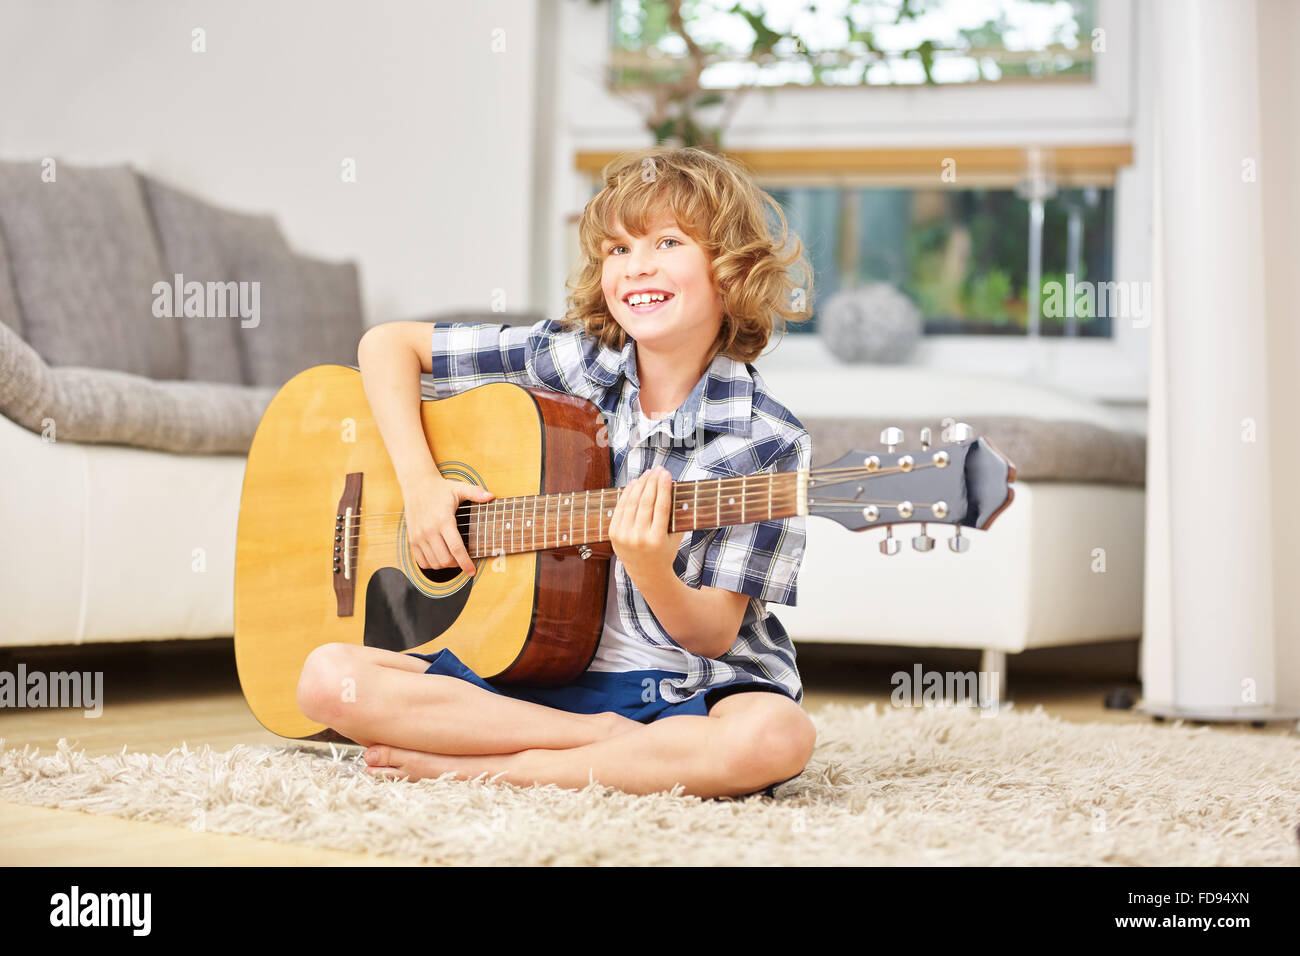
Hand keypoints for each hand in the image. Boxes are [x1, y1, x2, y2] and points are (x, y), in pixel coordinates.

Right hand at [402, 474, 493, 574]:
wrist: (416, 485)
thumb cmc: (440, 488)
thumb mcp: (459, 488)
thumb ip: (476, 493)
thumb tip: (491, 496)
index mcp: (443, 520)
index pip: (456, 548)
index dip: (465, 563)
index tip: (472, 571)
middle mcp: (429, 530)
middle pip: (445, 559)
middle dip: (458, 564)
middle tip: (464, 561)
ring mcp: (419, 536)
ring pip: (434, 562)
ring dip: (445, 565)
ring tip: (453, 559)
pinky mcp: (412, 539)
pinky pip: (421, 561)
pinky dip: (431, 564)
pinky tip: (439, 558)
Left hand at [608, 466, 686, 581]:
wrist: (647, 574)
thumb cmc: (665, 552)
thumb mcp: (675, 537)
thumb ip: (675, 515)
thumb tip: (673, 487)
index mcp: (656, 539)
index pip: (660, 507)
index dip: (663, 487)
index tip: (666, 473)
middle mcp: (639, 538)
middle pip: (645, 502)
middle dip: (652, 482)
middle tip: (657, 469)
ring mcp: (624, 536)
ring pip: (632, 503)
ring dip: (640, 485)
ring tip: (647, 474)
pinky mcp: (614, 535)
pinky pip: (621, 509)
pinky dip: (627, 494)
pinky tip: (634, 484)